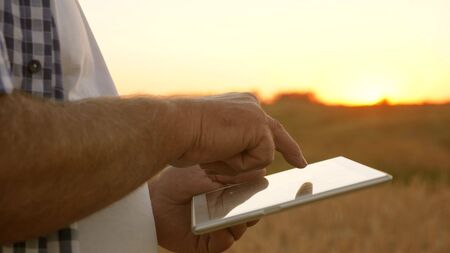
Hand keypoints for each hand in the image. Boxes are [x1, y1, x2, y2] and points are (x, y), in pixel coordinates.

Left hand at [149, 165, 265, 252]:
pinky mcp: (209, 243)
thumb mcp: (207, 174)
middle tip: (259, 202)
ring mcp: (220, 227)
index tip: (277, 189)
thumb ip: (232, 175)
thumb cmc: (179, 182)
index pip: (255, 195)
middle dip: (257, 208)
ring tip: (237, 214)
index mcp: (231, 193)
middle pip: (253, 212)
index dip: (264, 194)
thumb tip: (261, 171)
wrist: (153, 201)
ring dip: (240, 221)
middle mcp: (228, 211)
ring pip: (241, 228)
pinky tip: (218, 227)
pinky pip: (224, 241)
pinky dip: (223, 234)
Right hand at [171, 92, 307, 174]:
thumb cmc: (184, 138)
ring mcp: (256, 114)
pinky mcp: (259, 126)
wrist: (175, 127)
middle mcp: (250, 106)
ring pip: (263, 155)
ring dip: (239, 165)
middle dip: (290, 151)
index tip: (289, 152)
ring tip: (215, 153)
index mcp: (238, 107)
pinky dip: (241, 164)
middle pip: (275, 133)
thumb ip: (233, 147)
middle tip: (301, 164)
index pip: (262, 126)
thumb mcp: (212, 142)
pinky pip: (261, 159)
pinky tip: (223, 150)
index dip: (277, 141)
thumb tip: (254, 166)